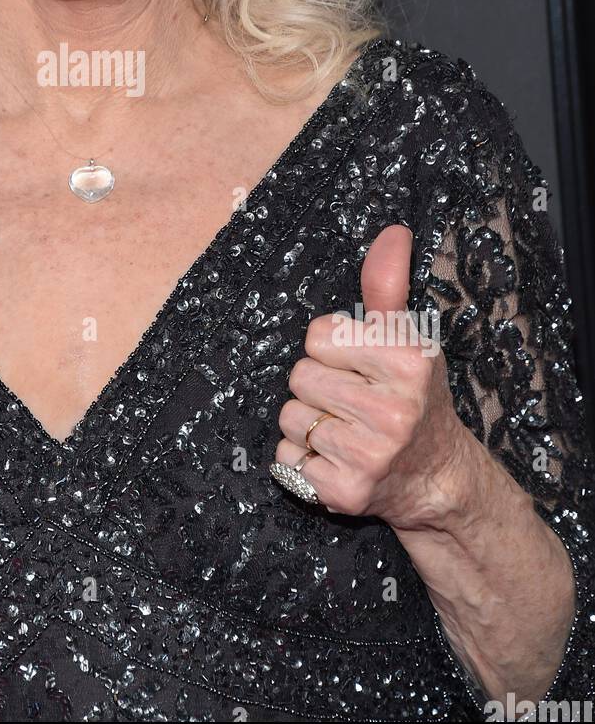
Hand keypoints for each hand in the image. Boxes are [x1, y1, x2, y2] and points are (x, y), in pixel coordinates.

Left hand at [274, 223, 474, 528]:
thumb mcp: (406, 338)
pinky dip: (302, 459)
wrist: (436, 476)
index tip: (359, 365)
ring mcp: (369, 455)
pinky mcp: (345, 492)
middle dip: (318, 385)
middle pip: (299, 375)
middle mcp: (393, 410)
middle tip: (352, 401)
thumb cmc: (412, 396)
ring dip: (308, 422)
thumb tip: (393, 231)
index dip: (332, 348)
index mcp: (407, 362)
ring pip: (289, 417)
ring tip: (345, 429)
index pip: (318, 334)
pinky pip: (286, 458)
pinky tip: (336, 458)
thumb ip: (387, 286)